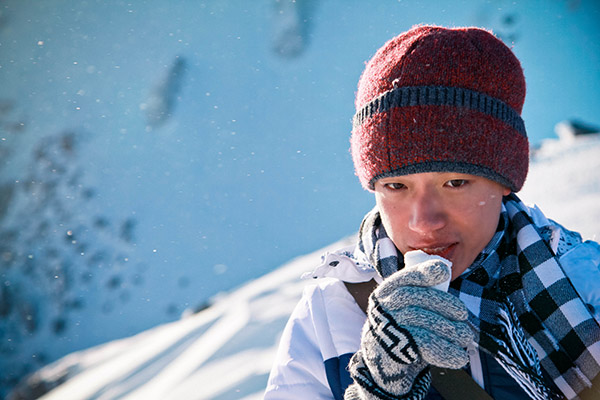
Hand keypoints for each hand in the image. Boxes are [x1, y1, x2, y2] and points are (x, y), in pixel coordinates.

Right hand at [346, 259, 473, 398]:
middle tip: (463, 314)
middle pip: (413, 296)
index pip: (404, 277)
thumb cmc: (404, 328)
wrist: (385, 361)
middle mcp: (383, 307)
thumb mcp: (407, 307)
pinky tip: (459, 357)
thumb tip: (444, 272)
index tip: (444, 271)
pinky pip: (423, 344)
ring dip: (449, 329)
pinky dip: (445, 350)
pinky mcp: (393, 349)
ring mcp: (385, 327)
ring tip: (465, 337)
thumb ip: (422, 292)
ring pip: (421, 319)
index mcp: (387, 292)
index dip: (423, 272)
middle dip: (443, 303)